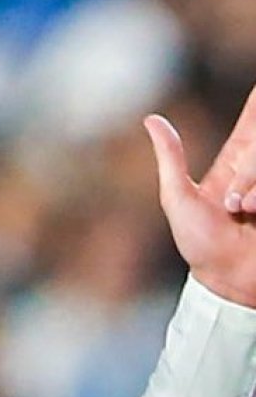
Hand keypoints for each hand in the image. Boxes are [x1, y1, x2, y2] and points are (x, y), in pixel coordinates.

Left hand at [145, 86, 255, 307]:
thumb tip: (151, 119)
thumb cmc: (199, 243)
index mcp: (239, 159)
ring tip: (245, 211)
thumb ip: (171, 157)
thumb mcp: (178, 197)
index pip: (255, 117)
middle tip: (237, 204)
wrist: (228, 279)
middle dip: (251, 171)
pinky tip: (255, 213)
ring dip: (255, 184)